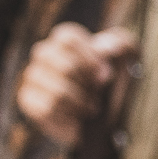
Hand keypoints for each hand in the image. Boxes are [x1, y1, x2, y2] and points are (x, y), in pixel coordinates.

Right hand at [17, 24, 136, 147]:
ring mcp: (33, 77)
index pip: (67, 39)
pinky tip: (78, 117)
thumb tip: (105, 50)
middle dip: (85, 84)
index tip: (105, 75)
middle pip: (61, 64)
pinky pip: (47, 109)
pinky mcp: (28, 100)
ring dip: (80, 103)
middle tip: (99, 94)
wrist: (108, 120)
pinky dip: (69, 116)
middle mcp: (45, 54)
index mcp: (66, 40)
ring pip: (56, 91)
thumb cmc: (117, 85)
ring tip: (92, 108)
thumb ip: (122, 45)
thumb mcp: (129, 60)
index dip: (89, 59)